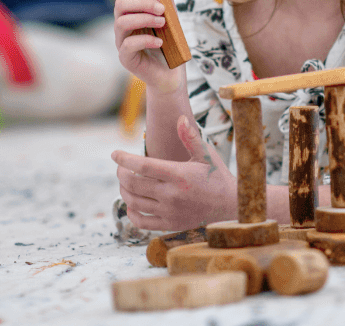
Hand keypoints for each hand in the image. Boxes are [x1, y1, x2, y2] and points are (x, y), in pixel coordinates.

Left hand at [112, 115, 236, 231]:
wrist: (230, 207)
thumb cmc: (217, 177)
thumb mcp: (207, 155)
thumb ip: (190, 138)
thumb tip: (180, 119)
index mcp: (179, 175)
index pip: (143, 166)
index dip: (124, 159)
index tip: (114, 154)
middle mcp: (171, 195)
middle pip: (133, 184)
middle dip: (121, 174)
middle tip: (120, 167)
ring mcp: (169, 212)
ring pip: (134, 202)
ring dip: (124, 190)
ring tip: (125, 182)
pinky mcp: (170, 225)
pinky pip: (142, 222)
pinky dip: (131, 212)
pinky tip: (132, 203)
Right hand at [113, 0, 183, 93]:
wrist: (171, 73)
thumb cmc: (169, 43)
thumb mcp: (170, 16)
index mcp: (131, 13)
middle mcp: (122, 26)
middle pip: (120, 4)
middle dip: (142, 2)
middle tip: (162, 8)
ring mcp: (121, 42)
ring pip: (121, 23)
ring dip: (144, 19)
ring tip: (163, 23)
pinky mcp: (126, 59)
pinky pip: (128, 45)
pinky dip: (146, 40)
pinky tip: (160, 42)